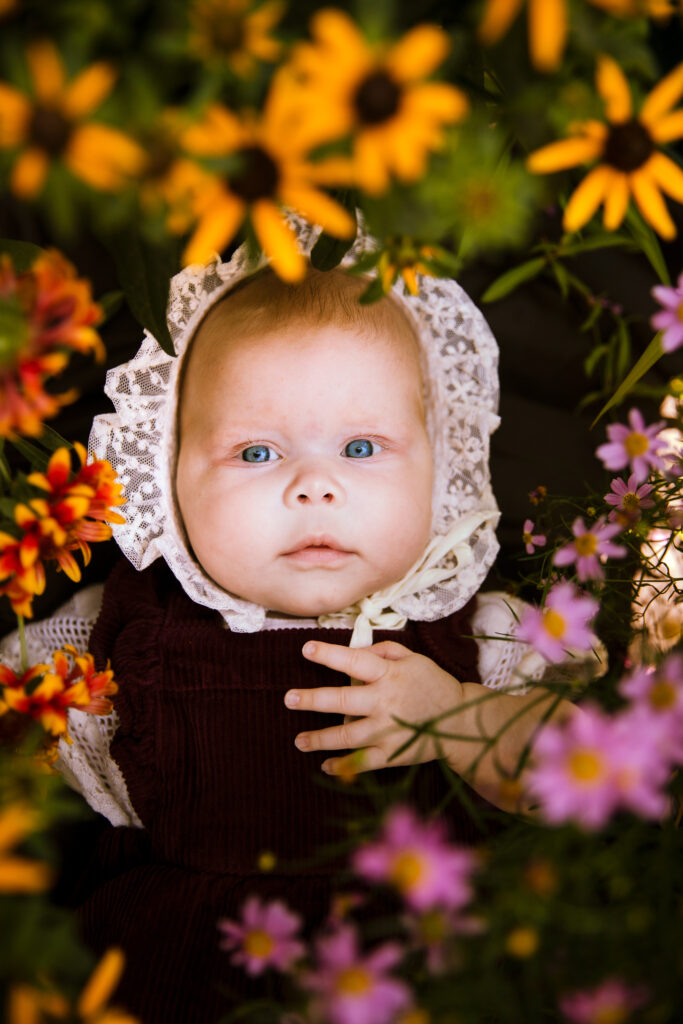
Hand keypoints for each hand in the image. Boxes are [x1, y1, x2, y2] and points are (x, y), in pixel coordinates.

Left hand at [283, 640, 465, 774]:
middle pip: (342, 700)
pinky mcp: (392, 754)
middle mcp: (384, 702)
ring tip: (299, 740)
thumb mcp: (413, 659)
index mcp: (389, 675)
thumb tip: (352, 651)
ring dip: (320, 738)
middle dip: (312, 700)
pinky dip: (342, 766)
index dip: (329, 655)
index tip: (306, 650)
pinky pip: (362, 762)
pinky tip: (325, 765)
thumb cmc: (432, 684)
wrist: (460, 721)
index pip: (354, 662)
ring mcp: (387, 731)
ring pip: (347, 735)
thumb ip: (382, 651)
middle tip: (289, 699)